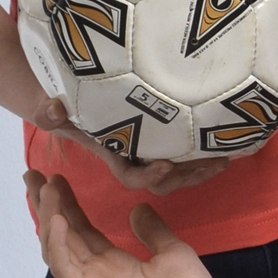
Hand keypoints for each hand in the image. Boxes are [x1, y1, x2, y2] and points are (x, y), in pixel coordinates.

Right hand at [27, 93, 234, 194]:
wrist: (62, 98)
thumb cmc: (59, 103)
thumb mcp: (52, 106)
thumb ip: (50, 111)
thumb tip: (51, 110)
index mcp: (112, 156)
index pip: (132, 177)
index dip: (149, 175)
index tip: (167, 163)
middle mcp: (131, 158)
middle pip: (163, 180)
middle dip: (189, 175)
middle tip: (216, 163)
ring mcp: (146, 150)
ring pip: (177, 171)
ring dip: (201, 168)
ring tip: (226, 158)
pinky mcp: (158, 138)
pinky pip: (181, 153)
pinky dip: (200, 153)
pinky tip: (220, 143)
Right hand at [27, 171, 219, 277]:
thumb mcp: (171, 251)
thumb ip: (152, 231)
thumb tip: (139, 209)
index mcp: (112, 263)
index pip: (81, 229)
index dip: (67, 204)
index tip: (56, 178)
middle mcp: (94, 272)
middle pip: (60, 234)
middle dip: (45, 205)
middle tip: (32, 175)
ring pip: (56, 246)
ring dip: (48, 216)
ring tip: (46, 188)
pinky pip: (64, 265)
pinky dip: (57, 242)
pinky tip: (57, 218)